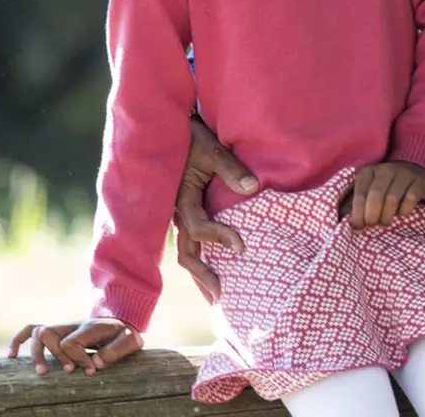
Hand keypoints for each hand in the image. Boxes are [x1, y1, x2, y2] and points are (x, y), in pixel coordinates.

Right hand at [8, 318, 141, 375]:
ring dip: (37, 353)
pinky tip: (11, 356)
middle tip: (69, 371)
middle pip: (50, 335)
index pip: (71, 342)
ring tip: (42, 372)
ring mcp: (62, 327)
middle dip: (57, 356)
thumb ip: (116, 350)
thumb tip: (94, 364)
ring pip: (38, 332)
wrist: (123, 323)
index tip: (90, 369)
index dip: (78, 359)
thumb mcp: (130, 341)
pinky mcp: (56, 332)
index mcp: (90, 326)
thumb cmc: (125, 334)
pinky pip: (31, 330)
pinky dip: (18, 341)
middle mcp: (72, 325)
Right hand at [172, 117, 259, 302]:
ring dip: (201, 272)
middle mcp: (176, 212)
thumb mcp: (211, 147)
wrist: (170, 127)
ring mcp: (178, 215)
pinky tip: (215, 271)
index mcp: (180, 198)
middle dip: (204, 274)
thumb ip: (230, 167)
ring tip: (218, 296)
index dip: (219, 237)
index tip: (242, 246)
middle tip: (222, 297)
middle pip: (186, 252)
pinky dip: (202, 258)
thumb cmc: (194, 136)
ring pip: (186, 251)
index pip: (199, 227)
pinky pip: (191, 241)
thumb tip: (254, 188)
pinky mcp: (184, 213)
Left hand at [339, 161, 424, 228]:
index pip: (360, 195)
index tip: (358, 228)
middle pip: (375, 196)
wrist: (417, 175)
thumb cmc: (386, 188)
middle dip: (372, 216)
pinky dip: (405, 210)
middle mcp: (386, 169)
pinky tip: (402, 214)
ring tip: (385, 223)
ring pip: (392, 198)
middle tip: (373, 226)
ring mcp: (405, 173)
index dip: (357, 214)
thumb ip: (353, 203)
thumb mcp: (368, 191)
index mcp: (368, 172)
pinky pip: (410, 199)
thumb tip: (340, 220)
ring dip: (387, 215)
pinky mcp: (420, 180)